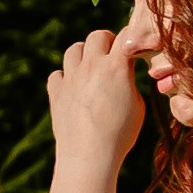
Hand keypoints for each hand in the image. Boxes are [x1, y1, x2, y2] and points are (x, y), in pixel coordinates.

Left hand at [46, 25, 144, 175]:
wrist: (88, 156)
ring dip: (84, 55)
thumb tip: (123, 73)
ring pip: (74, 49)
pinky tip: (73, 90)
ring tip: (92, 71)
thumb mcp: (137, 106)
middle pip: (98, 36)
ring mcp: (70, 78)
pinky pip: (57, 74)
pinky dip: (65, 78)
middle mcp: (91, 66)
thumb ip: (129, 82)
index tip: (135, 50)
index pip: (127, 36)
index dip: (133, 39)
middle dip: (107, 42)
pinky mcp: (55, 92)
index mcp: (116, 67)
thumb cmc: (119, 134)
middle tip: (113, 57)